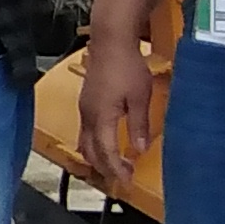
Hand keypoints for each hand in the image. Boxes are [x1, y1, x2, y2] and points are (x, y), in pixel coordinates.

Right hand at [74, 29, 157, 193]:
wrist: (110, 42)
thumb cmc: (127, 66)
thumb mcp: (140, 98)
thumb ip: (139, 126)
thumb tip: (139, 149)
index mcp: (101, 117)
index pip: (105, 152)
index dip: (115, 170)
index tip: (127, 181)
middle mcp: (88, 116)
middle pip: (90, 151)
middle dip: (104, 168)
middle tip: (123, 177)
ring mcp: (84, 109)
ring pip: (85, 142)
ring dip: (98, 157)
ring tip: (115, 165)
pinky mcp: (86, 102)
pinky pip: (85, 131)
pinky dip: (95, 144)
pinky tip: (108, 144)